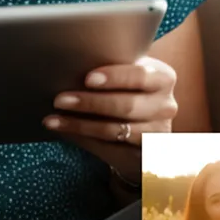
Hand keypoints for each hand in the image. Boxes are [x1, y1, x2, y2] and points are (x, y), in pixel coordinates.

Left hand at [41, 56, 177, 176]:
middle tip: (60, 99)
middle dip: (90, 103)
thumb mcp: (127, 73)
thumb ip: (111, 67)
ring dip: (81, 125)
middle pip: (127, 106)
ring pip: (115, 130)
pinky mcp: (145, 155)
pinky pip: (110, 149)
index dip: (114, 77)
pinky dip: (84, 139)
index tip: (87, 79)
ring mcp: (158, 133)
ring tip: (53, 119)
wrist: (144, 123)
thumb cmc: (127, 88)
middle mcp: (166, 106)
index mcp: (163, 78)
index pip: (140, 76)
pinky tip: (63, 131)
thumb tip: (70, 63)